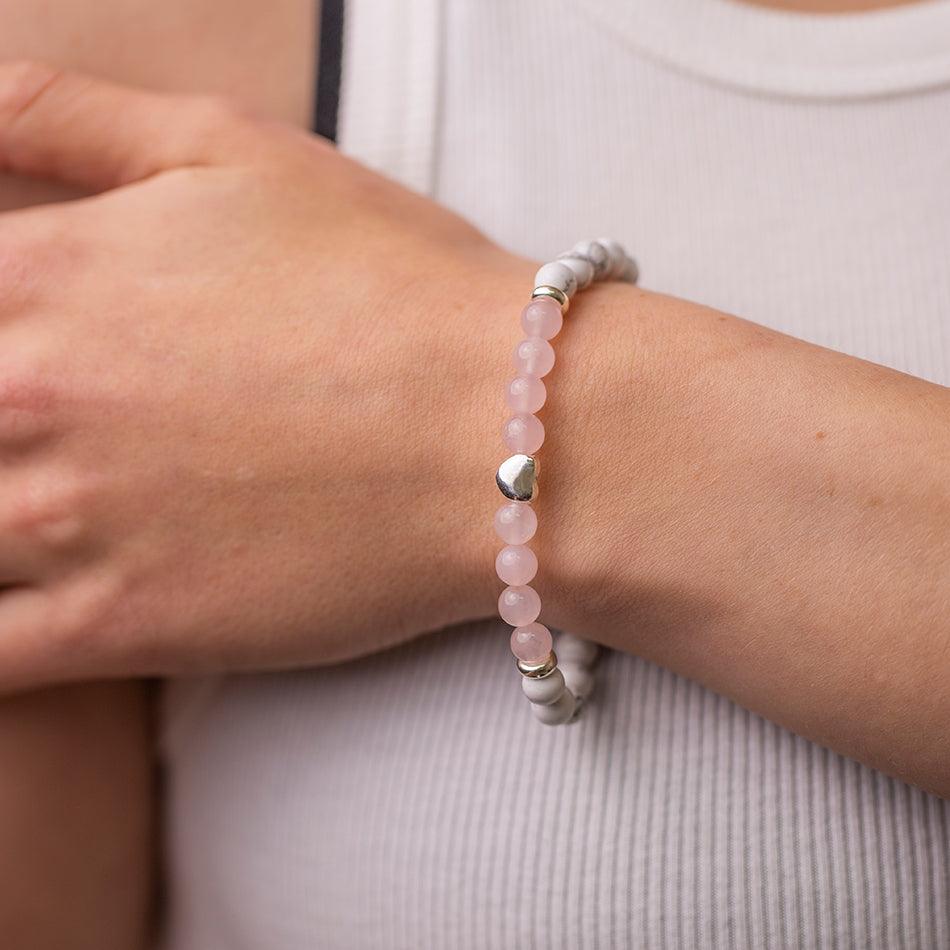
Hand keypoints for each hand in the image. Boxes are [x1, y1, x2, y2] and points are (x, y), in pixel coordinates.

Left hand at [0, 61, 527, 687]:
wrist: (504, 427)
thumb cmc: (387, 282)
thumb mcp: (229, 149)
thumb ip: (64, 114)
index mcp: (34, 275)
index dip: (0, 336)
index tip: (39, 361)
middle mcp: (22, 399)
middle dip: (4, 424)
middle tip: (70, 434)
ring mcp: (62, 525)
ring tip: (67, 508)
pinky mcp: (120, 627)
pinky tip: (26, 611)